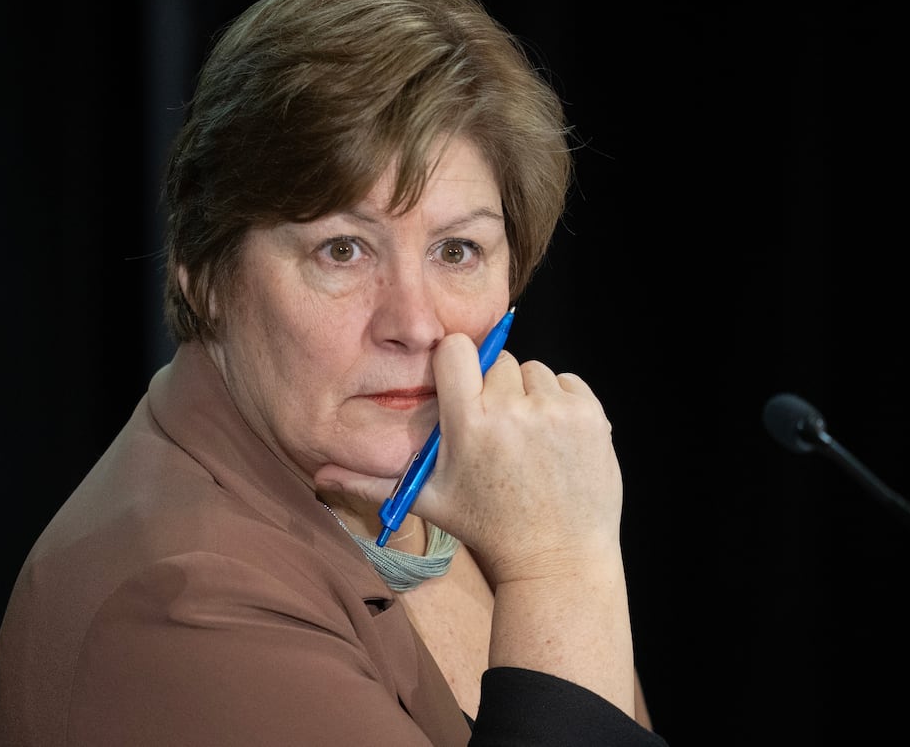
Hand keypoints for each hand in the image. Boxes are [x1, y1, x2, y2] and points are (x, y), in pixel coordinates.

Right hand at [317, 333, 623, 583]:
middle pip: (496, 360)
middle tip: (495, 428)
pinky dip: (559, 402)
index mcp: (468, 425)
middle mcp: (512, 412)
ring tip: (525, 438)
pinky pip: (567, 382)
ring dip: (527, 395)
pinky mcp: (592, 417)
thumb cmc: (487, 529)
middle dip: (492, 387)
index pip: (456, 350)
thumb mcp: (428, 502)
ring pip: (533, 370)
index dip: (455, 363)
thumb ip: (372, 481)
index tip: (459, 384)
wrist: (557, 559)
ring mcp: (556, 413)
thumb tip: (317, 472)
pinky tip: (551, 440)